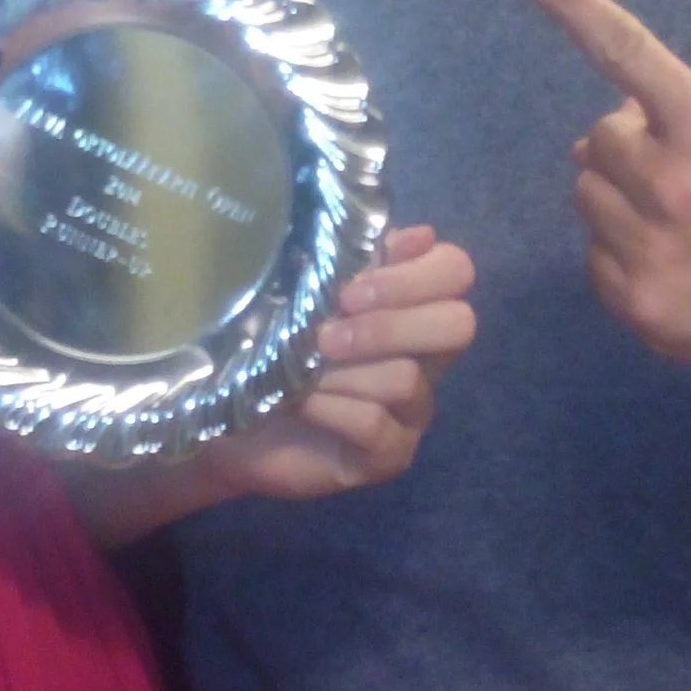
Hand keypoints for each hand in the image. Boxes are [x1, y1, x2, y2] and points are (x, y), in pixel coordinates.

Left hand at [175, 224, 477, 512]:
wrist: (233, 413)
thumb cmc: (274, 343)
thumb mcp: (307, 292)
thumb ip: (358, 261)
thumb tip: (420, 234)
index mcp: (413, 305)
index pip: (455, 272)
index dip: (413, 275)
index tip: (349, 288)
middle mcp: (426, 357)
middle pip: (457, 326)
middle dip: (387, 325)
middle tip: (327, 334)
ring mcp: (413, 411)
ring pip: (405, 379)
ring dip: (341, 372)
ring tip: (298, 370)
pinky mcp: (389, 455)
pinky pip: (374, 423)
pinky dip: (329, 407)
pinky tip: (297, 401)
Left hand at [499, 0, 690, 378]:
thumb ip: (675, 119)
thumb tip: (597, 136)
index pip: (626, 50)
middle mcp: (673, 187)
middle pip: (596, 139)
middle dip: (628, 148)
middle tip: (680, 171)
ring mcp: (651, 251)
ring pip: (586, 196)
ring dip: (620, 198)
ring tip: (681, 220)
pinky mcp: (639, 306)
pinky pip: (594, 257)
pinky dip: (623, 255)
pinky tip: (677, 264)